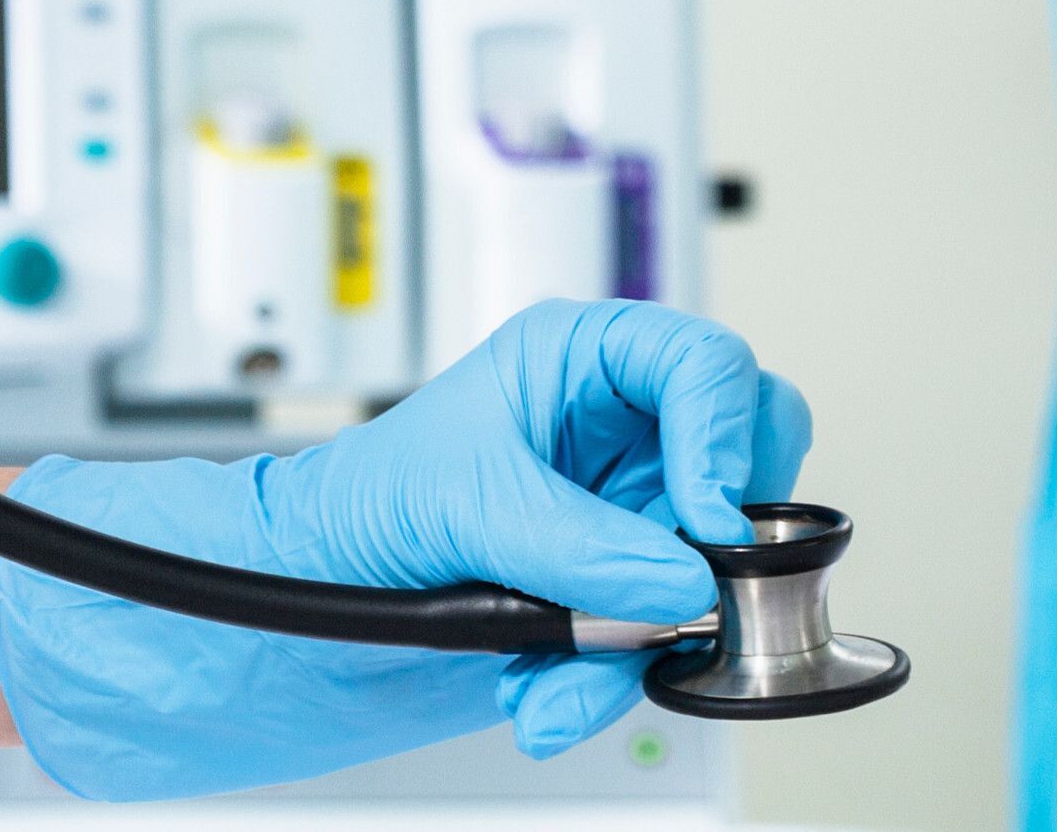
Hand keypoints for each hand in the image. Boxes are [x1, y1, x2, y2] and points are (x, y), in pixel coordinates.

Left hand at [0, 300, 809, 797]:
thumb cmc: (360, 504)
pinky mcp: (614, 596)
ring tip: (557, 667)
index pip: (704, 364)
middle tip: (681, 586)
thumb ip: (576, 543)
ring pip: (713, 568)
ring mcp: (623, 517)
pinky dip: (606, 683)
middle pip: (748, 458)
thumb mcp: (461, 504)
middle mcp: (617, 432)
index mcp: (580, 361)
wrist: (308, 605)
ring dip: (644, 636)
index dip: (724, 434)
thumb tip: (680, 580)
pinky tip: (542, 696)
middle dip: (716, 538)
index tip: (708, 514)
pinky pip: (664, 641)